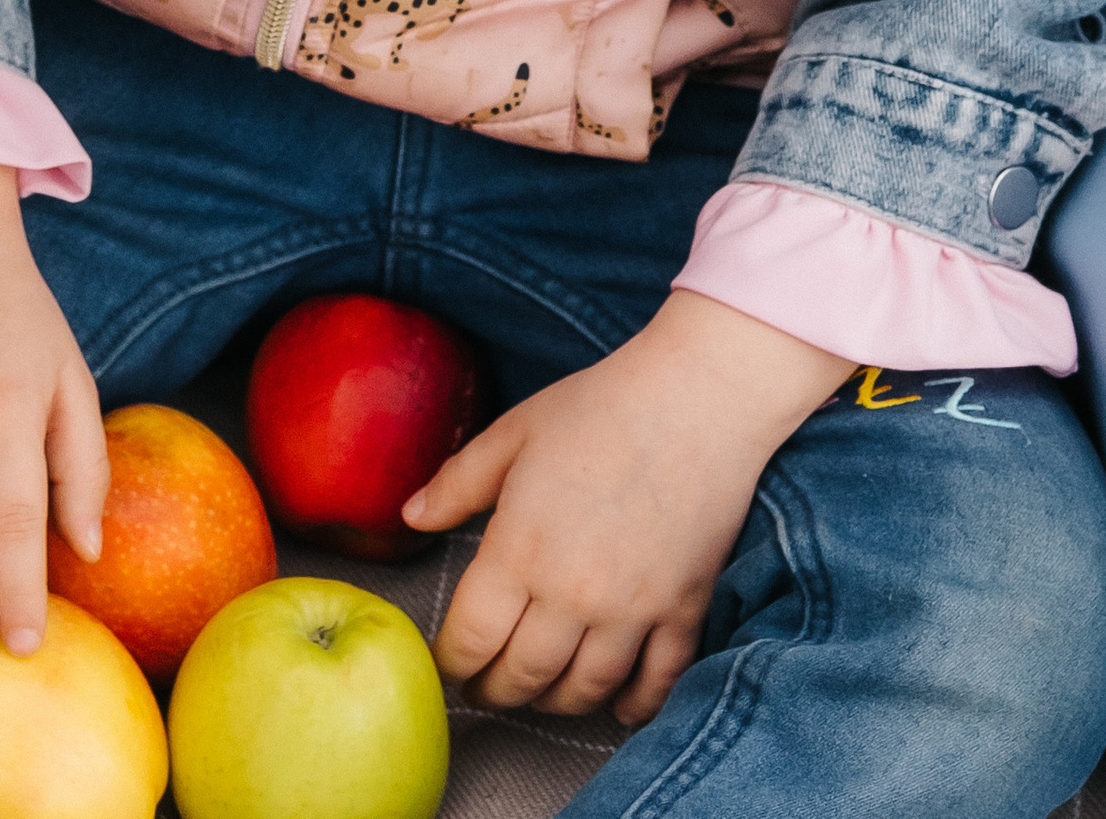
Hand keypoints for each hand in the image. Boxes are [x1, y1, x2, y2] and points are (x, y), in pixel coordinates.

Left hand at [402, 294, 851, 723]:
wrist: (696, 399)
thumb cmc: (597, 408)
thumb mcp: (513, 433)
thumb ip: (456, 483)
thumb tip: (410, 517)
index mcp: (521, 548)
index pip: (472, 638)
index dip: (452, 662)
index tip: (446, 665)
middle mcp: (573, 594)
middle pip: (524, 676)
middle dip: (495, 691)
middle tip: (483, 688)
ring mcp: (633, 611)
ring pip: (585, 691)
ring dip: (554, 702)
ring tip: (538, 692)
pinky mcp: (684, 612)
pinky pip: (657, 685)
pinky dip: (633, 706)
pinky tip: (616, 706)